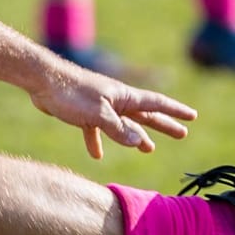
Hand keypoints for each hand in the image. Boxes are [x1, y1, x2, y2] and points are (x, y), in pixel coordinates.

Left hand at [29, 60, 196, 160]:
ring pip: (122, 124)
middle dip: (163, 125)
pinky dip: (97, 140)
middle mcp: (115, 100)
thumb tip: (140, 142)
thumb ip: (118, 129)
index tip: (192, 117)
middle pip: (144, 115)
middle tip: (182, 133)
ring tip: (148, 149)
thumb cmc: (71, 93)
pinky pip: (95, 129)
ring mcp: (100, 105)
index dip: (174, 111)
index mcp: (123, 96)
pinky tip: (96, 154)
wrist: (42, 81)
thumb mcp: (97, 114)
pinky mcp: (83, 112)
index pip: (156, 104)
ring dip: (135, 136)